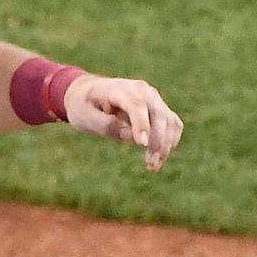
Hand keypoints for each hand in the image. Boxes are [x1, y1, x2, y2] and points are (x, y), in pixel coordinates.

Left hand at [65, 74, 182, 169]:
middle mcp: (141, 90)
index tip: (142, 145)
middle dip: (158, 141)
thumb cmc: (83, 106)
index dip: (142, 124)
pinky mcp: (158, 108)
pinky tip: (159, 158)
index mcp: (120, 89)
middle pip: (158, 114)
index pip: (136, 104)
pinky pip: (173, 124)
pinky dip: (170, 141)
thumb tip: (131, 137)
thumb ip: (106, 126)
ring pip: (169, 120)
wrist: (88, 93)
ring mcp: (152, 98)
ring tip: (153, 166)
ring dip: (166, 145)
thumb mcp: (85, 117)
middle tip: (150, 165)